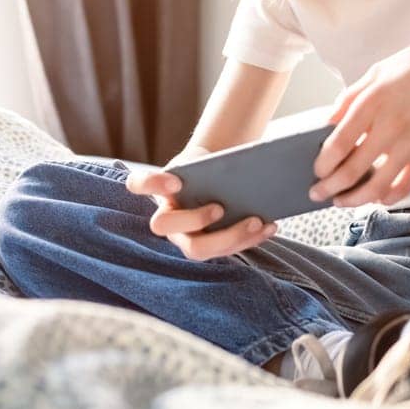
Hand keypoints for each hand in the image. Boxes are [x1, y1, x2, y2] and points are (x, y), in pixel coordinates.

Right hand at [125, 156, 278, 260]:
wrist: (221, 178)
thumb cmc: (208, 167)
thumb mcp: (202, 158)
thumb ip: (202, 160)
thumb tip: (222, 162)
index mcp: (160, 189)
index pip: (139, 184)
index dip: (152, 183)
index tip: (176, 180)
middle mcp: (168, 218)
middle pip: (165, 227)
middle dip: (193, 219)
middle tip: (219, 208)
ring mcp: (187, 237)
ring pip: (198, 249)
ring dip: (230, 236)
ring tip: (257, 221)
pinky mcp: (212, 247)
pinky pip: (227, 250)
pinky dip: (251, 239)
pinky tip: (270, 226)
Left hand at [309, 29, 409, 207]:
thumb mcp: (379, 70)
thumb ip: (352, 96)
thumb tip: (330, 121)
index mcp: (373, 101)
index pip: (338, 145)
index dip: (322, 164)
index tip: (316, 170)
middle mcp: (390, 126)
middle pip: (351, 171)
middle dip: (329, 188)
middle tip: (318, 193)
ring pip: (376, 187)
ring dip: (354, 200)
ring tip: (341, 201)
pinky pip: (405, 186)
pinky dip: (388, 197)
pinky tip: (378, 197)